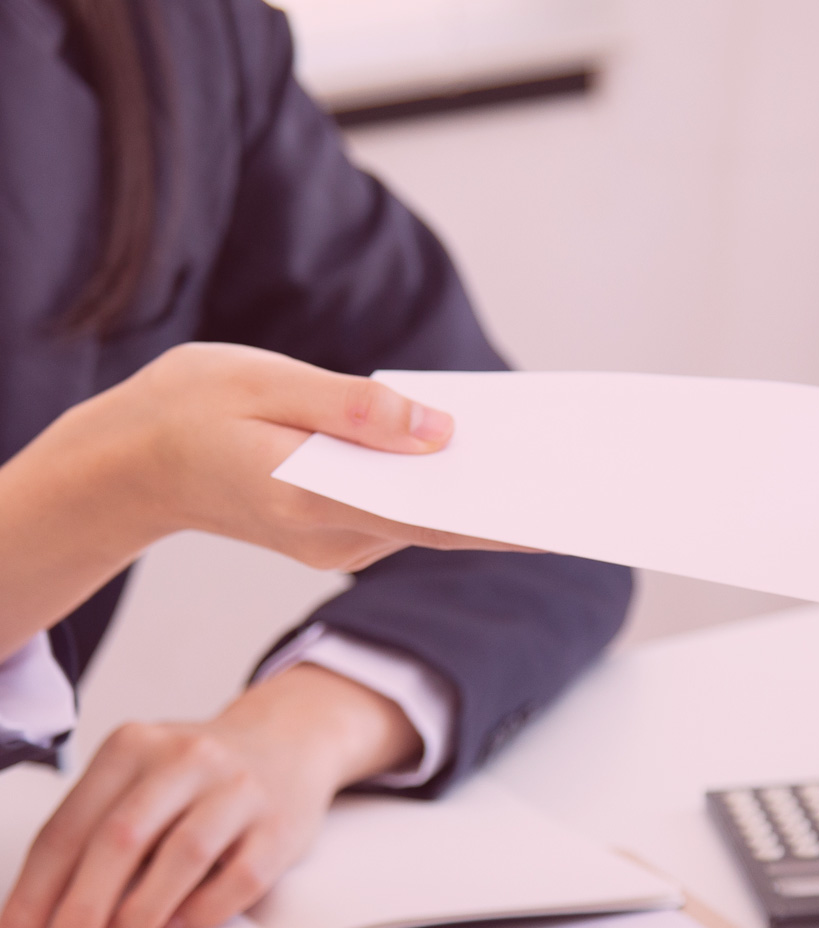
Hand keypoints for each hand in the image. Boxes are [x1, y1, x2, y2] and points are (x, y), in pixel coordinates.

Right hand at [0, 342, 513, 658]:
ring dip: (481, 490)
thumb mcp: (265, 384)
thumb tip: (441, 429)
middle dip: (511, 504)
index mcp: (312, 500)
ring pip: (426, 517)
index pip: (431, 518)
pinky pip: (405, 509)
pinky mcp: (337, 531)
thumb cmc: (188, 409)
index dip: (503, 519)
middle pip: (442, 523)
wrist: (125, 462)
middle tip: (584, 475)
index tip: (563, 513)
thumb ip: (354, 410)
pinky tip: (482, 450)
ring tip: (550, 452)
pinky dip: (443, 485)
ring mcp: (335, 543)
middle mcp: (332, 538)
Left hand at [0, 664, 418, 927]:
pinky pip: (239, 878)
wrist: (289, 739)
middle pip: (121, 840)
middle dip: (80, 912)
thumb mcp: (141, 776)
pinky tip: (176, 927)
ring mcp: (239, 788)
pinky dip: (201, 912)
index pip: (69, 827)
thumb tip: (53, 914)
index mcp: (134, 745)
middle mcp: (187, 758)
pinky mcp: (281, 824)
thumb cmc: (200, 774)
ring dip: (139, 914)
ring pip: (181, 856)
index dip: (35, 893)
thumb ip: (101, 829)